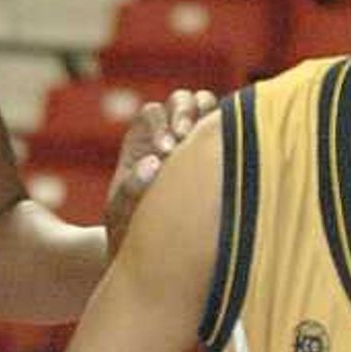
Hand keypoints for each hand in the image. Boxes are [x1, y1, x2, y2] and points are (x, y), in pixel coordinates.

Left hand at [105, 87, 219, 253]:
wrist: (151, 251)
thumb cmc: (131, 228)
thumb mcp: (121, 211)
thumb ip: (130, 188)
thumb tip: (154, 163)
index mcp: (141, 141)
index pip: (152, 113)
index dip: (160, 124)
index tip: (165, 149)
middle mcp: (168, 133)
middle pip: (181, 101)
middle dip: (184, 112)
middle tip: (184, 136)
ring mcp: (195, 138)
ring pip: (207, 106)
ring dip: (209, 112)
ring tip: (207, 134)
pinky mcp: (219, 151)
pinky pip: (228, 128)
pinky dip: (229, 127)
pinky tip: (229, 145)